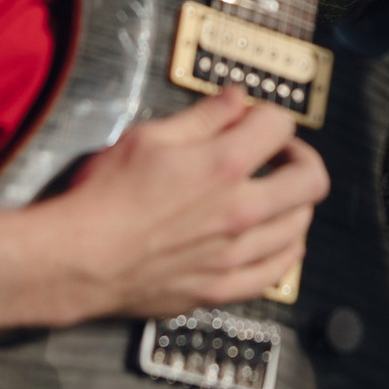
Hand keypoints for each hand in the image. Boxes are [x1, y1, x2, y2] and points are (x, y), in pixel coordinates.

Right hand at [41, 88, 329, 319]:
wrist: (77, 260)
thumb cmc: (103, 198)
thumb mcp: (146, 138)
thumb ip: (201, 118)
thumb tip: (236, 99)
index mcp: (223, 165)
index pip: (281, 127)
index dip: (270, 116)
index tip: (256, 121)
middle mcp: (240, 211)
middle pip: (311, 180)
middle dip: (301, 158)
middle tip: (279, 156)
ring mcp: (235, 255)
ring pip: (299, 226)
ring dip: (294, 204)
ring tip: (272, 196)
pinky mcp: (222, 288)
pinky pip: (277, 272)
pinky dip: (285, 252)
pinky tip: (275, 240)